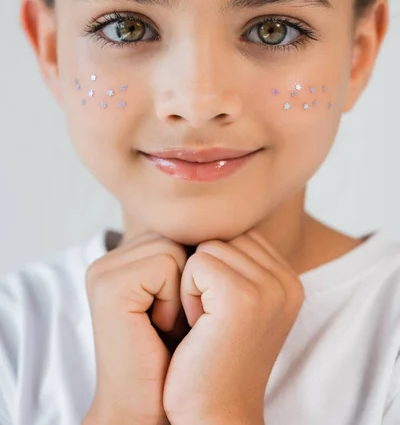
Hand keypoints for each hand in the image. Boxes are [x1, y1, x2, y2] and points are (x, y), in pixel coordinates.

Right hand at [82, 231, 188, 424]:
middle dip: (191, 278)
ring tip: (167, 324)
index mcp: (126, 258)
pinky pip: (165, 265)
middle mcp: (110, 259)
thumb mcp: (186, 295)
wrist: (152, 408)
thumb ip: (188, 255)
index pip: (178, 231)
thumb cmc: (179, 356)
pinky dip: (173, 299)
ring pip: (174, 247)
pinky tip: (158, 327)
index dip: (196, 270)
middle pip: (177, 235)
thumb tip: (222, 220)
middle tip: (177, 320)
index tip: (185, 310)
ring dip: (183, 290)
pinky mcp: (108, 285)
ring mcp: (104, 270)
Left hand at [162, 229, 304, 424]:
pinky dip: (186, 293)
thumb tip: (208, 219)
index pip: (238, 236)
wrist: (212, 414)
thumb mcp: (236, 304)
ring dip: (192, 282)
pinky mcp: (242, 298)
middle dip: (204, 271)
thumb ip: (237, 263)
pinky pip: (196, 263)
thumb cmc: (212, 359)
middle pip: (224, 235)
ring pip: (208, 246)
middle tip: (208, 318)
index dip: (213, 267)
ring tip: (204, 323)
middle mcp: (287, 281)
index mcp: (289, 280)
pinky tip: (197, 327)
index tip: (216, 310)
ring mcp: (269, 289)